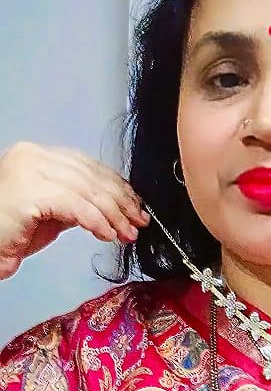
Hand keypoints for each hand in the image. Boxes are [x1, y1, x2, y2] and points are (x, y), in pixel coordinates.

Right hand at [0, 141, 150, 280]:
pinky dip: (96, 221)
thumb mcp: (53, 212)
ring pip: (88, 190)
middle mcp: (33, 156)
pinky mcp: (29, 193)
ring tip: (126, 234)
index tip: (136, 206)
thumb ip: (78, 202)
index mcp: (38, 155)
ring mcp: (30, 171)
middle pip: (91, 175)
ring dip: (113, 215)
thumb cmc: (10, 233)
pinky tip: (107, 234)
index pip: (89, 166)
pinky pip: (75, 206)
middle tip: (138, 222)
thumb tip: (113, 208)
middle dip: (121, 202)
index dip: (118, 186)